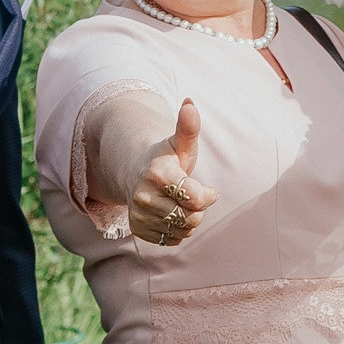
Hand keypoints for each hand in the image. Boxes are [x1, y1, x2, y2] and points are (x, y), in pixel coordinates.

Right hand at [127, 100, 217, 247]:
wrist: (135, 172)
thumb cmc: (166, 157)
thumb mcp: (179, 143)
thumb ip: (188, 128)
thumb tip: (190, 103)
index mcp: (158, 173)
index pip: (196, 199)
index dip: (208, 195)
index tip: (208, 189)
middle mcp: (144, 196)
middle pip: (191, 218)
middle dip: (199, 208)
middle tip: (194, 196)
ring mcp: (139, 214)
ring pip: (183, 231)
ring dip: (190, 220)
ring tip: (181, 203)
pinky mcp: (138, 229)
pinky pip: (172, 240)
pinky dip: (178, 231)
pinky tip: (172, 213)